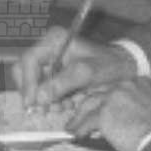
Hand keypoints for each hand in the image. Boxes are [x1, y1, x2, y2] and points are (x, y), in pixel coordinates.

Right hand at [15, 29, 136, 110]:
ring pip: (33, 82)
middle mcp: (48, 48)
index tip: (32, 103)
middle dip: (33, 92)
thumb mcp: (87, 73)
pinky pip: (44, 88)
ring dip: (44, 99)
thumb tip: (39, 98)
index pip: (29, 60)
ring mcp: (50, 60)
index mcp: (54, 40)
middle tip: (43, 110)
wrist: (124, 67)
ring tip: (61, 108)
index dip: (28, 83)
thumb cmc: (109, 65)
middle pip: (25, 71)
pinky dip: (52, 100)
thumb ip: (63, 83)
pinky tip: (66, 105)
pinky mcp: (54, 72)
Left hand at [65, 77, 150, 150]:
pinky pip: (86, 122)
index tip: (98, 107)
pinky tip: (75, 135)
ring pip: (89, 106)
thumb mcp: (150, 112)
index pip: (114, 88)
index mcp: (140, 83)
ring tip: (74, 127)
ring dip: (79, 118)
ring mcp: (113, 97)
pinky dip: (79, 130)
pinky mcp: (104, 113)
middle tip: (81, 118)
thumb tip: (114, 120)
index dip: (104, 100)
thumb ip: (131, 109)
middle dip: (88, 107)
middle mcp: (126, 85)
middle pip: (98, 93)